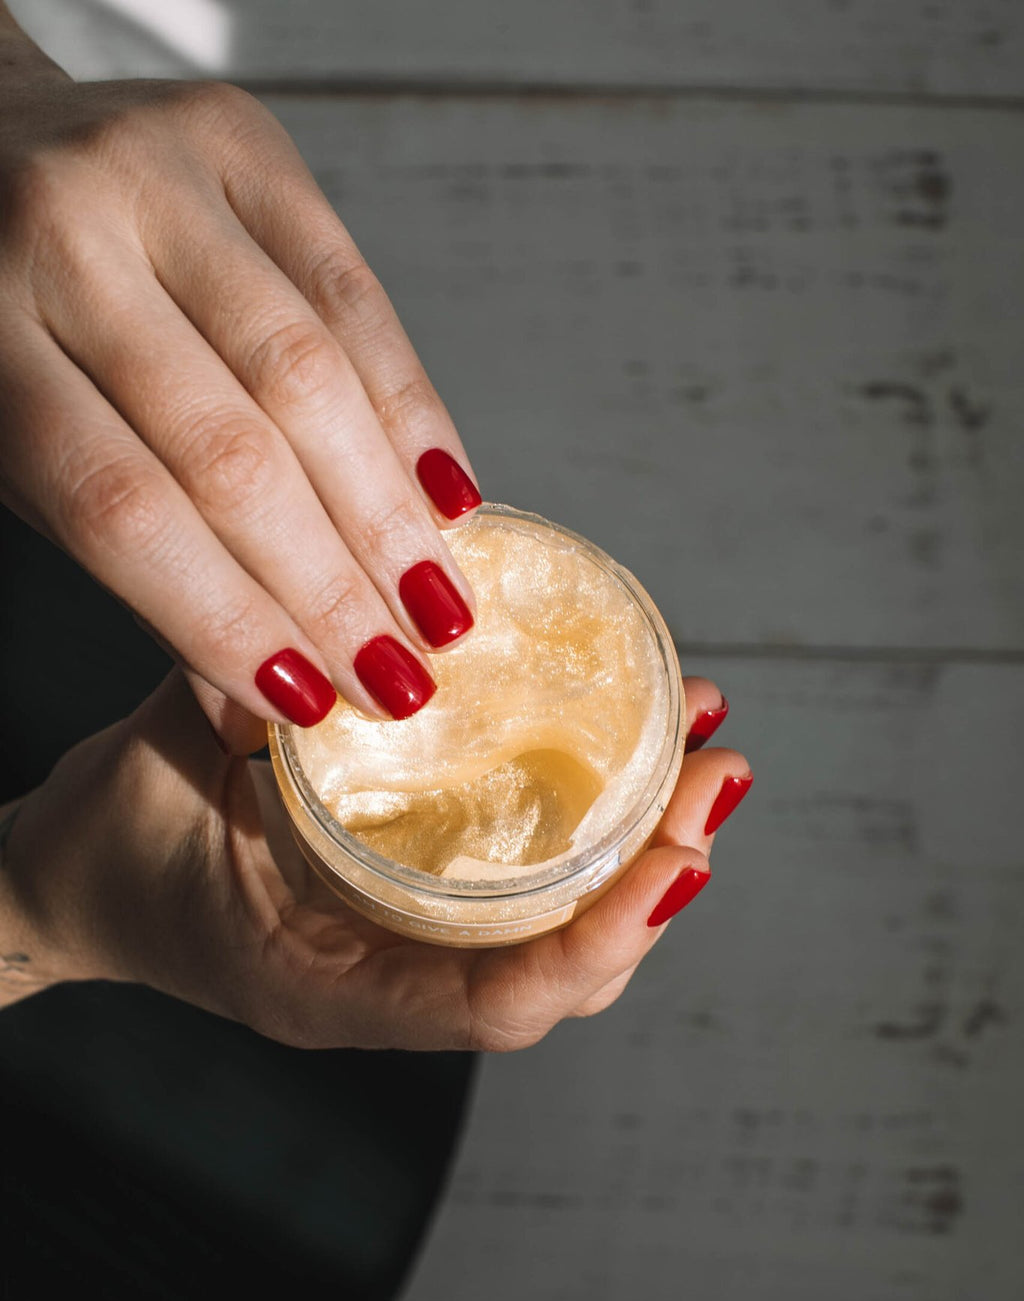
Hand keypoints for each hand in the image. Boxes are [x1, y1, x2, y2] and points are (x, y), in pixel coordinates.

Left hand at [0, 44, 479, 745]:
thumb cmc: (5, 325)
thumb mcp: (21, 456)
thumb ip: (138, 568)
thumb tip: (258, 715)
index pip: (122, 509)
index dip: (226, 618)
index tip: (308, 703)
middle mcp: (63, 235)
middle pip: (229, 449)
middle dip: (329, 584)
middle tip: (400, 678)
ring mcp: (155, 168)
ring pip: (308, 372)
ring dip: (386, 511)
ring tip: (441, 609)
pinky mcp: (243, 138)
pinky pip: (354, 290)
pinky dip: (410, 404)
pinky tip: (446, 493)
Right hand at [0, 670, 750, 1048]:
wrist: (71, 885)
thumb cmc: (109, 852)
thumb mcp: (160, 778)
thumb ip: (237, 710)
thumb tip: (324, 638)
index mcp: (334, 988)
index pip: (501, 1004)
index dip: (600, 941)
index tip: (680, 862)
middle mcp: (391, 978)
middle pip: (564, 965)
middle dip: (657, 875)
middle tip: (719, 774)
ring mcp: (410, 946)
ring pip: (561, 928)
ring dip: (645, 847)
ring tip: (706, 752)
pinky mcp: (415, 898)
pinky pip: (524, 881)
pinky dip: (590, 823)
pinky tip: (629, 750)